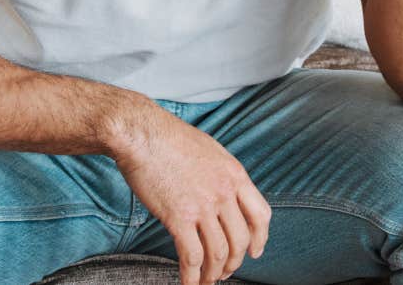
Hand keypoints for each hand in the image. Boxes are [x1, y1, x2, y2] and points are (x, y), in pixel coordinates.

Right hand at [111, 103, 270, 284]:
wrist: (141, 133)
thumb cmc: (169, 137)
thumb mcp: (209, 149)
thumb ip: (221, 173)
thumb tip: (224, 192)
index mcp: (234, 173)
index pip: (261, 215)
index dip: (260, 239)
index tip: (254, 251)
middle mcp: (223, 191)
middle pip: (240, 240)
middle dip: (233, 262)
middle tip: (224, 271)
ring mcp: (202, 205)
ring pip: (218, 253)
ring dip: (213, 274)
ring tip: (205, 281)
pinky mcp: (178, 217)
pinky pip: (192, 257)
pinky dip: (191, 277)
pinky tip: (187, 283)